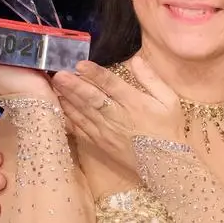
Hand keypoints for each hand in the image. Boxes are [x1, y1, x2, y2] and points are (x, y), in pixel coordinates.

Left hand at [51, 58, 185, 166]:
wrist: (165, 164)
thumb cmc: (168, 129)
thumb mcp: (169, 100)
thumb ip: (151, 79)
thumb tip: (136, 59)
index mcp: (135, 103)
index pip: (112, 85)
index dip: (96, 74)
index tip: (80, 64)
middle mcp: (117, 117)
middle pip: (92, 99)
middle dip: (74, 86)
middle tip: (58, 74)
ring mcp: (106, 132)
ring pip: (83, 113)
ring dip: (67, 99)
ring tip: (53, 86)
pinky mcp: (99, 143)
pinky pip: (81, 129)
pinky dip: (69, 118)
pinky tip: (59, 108)